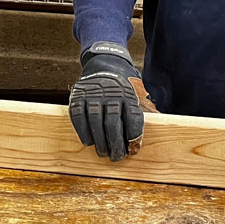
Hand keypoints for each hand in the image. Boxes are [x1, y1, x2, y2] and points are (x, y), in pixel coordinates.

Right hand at [69, 42, 156, 161]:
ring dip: (99, 141)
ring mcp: (92, 94)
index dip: (133, 136)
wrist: (102, 67)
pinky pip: (78, 116)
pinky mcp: (77, 96)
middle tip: (116, 157)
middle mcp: (111, 93)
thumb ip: (138, 116)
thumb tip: (147, 138)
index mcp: (128, 95)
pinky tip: (89, 141)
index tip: (132, 150)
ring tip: (103, 152)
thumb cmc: (121, 92)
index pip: (133, 118)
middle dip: (115, 143)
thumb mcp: (134, 98)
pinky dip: (83, 132)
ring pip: (95, 120)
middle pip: (113, 122)